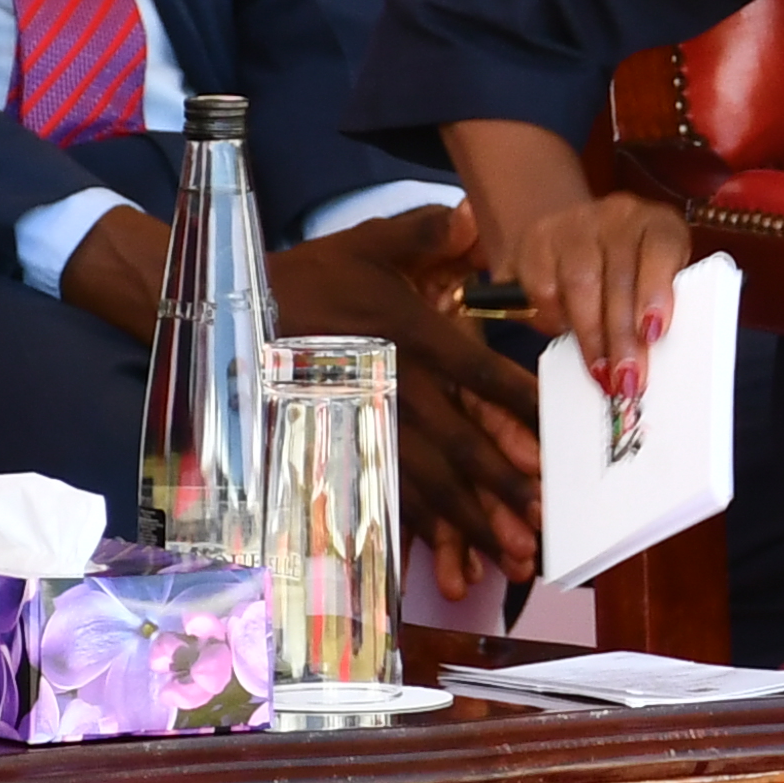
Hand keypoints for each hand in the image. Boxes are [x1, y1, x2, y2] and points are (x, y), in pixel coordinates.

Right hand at [269, 203, 542, 587]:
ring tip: (512, 556)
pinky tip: (448, 565)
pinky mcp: (337, 448)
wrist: (229, 316)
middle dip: (503, 489)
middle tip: (545, 525)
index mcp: (406, 334)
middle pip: (457, 445)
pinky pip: (384, 497)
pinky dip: (420, 534)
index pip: (477, 375)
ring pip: (426, 483)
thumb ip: (423, 233)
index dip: (519, 410)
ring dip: (471, 523)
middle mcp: (389, 386)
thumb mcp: (365, 243)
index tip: (554, 443)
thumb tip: (472, 217)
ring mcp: (361, 424)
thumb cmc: (310, 280)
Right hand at [500, 187, 693, 438]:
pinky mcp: (537, 239)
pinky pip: (544, 286)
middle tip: (625, 378)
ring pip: (580, 283)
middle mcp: (618, 216)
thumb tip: (658, 361)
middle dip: (622, 336)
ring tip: (600, 371)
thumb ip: (657, 310)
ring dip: (591, 336)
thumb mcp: (654, 281)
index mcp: (658, 224)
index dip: (658, 291)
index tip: (654, 333)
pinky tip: (564, 333)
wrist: (577, 235)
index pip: (661, 249)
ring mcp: (575, 223)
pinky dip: (554, 318)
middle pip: (619, 277)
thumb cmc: (629, 271)